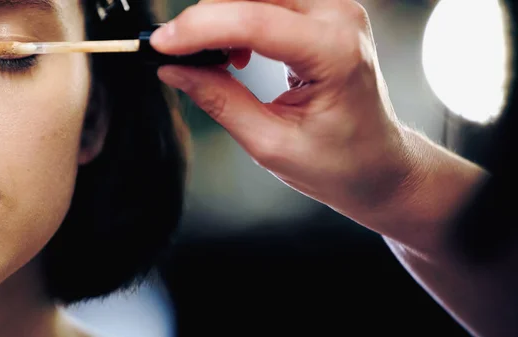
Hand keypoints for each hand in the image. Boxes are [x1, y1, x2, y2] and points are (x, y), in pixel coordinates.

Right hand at [150, 0, 419, 221]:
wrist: (379, 165)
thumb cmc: (340, 164)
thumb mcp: (270, 143)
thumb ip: (220, 100)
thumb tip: (174, 69)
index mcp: (335, 53)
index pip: (253, 21)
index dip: (199, 29)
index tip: (161, 45)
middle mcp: (340, 17)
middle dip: (208, 16)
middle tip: (180, 52)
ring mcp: (337, 9)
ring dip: (224, 14)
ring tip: (216, 58)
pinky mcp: (327, 13)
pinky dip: (241, 15)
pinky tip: (238, 50)